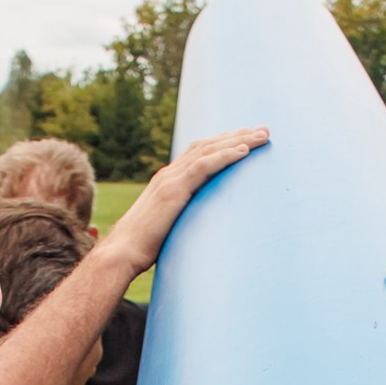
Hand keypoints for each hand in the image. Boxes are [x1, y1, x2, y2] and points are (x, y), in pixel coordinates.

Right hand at [104, 128, 267, 277]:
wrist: (121, 253)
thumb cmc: (143, 248)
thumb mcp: (168, 228)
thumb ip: (183, 220)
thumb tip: (200, 231)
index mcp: (168, 180)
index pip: (200, 152)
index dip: (224, 144)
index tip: (248, 139)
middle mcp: (169, 174)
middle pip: (208, 145)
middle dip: (237, 135)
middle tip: (263, 130)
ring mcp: (170, 180)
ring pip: (208, 150)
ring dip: (238, 141)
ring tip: (262, 136)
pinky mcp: (173, 191)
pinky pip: (203, 166)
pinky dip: (225, 156)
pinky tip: (244, 151)